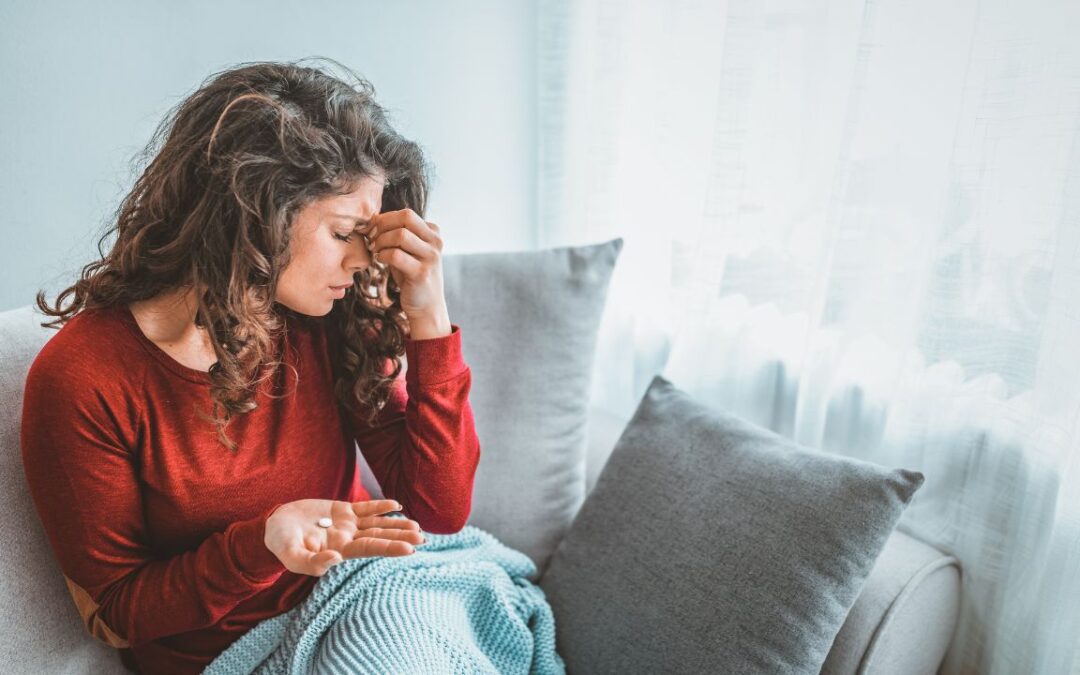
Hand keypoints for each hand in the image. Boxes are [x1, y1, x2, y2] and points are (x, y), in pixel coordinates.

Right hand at [264, 498, 425, 576]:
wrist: (273, 526)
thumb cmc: (280, 544)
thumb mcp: (290, 556)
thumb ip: (311, 563)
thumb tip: (336, 560)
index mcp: (339, 550)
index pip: (370, 548)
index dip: (390, 547)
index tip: (411, 549)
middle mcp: (347, 538)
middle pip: (379, 536)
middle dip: (401, 537)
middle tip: (423, 538)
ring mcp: (346, 524)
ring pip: (377, 523)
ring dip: (397, 523)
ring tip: (417, 526)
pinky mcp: (341, 510)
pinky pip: (365, 508)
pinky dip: (380, 506)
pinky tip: (396, 505)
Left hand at [361, 209, 446, 320]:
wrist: (426, 307)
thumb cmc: (411, 276)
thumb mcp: (407, 251)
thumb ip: (396, 234)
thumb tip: (372, 218)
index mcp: (433, 233)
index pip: (406, 214)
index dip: (385, 219)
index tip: (372, 231)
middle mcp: (436, 242)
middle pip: (406, 218)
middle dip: (383, 226)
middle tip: (371, 238)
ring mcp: (431, 257)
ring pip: (400, 235)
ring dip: (381, 241)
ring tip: (375, 251)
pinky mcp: (421, 273)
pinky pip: (395, 255)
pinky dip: (382, 255)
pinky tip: (379, 260)